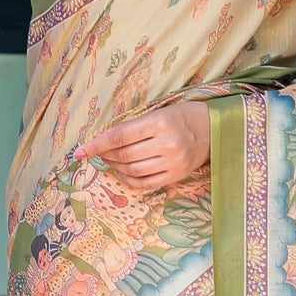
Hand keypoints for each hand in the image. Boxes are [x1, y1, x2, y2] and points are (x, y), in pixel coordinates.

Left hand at [76, 100, 209, 192]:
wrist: (214, 129)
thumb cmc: (182, 116)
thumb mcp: (159, 112)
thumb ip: (134, 126)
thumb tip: (104, 140)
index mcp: (160, 122)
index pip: (120, 136)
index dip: (97, 144)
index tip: (81, 150)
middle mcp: (167, 143)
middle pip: (124, 155)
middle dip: (106, 155)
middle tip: (99, 152)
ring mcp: (173, 162)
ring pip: (133, 170)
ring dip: (116, 167)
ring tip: (111, 161)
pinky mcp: (177, 175)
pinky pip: (146, 183)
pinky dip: (129, 179)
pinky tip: (123, 172)